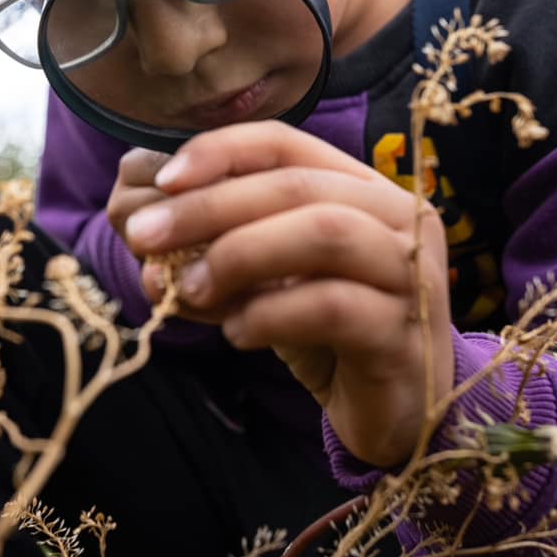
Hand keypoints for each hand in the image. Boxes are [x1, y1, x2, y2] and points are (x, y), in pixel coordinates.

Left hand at [118, 121, 455, 467]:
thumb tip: (144, 228)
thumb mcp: (270, 278)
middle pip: (297, 186)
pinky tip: (237, 333)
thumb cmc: (328, 333)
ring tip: (187, 289)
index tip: (162, 181)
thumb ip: (221, 247)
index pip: (287, 145)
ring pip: (324, 234)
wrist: (395, 412)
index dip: (221, 151)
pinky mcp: (405, 335)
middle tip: (145, 237)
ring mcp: (412, 275)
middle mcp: (400, 220)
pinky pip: (333, 307)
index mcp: (365, 188)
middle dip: (209, 207)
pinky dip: (271, 314)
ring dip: (239, 254)